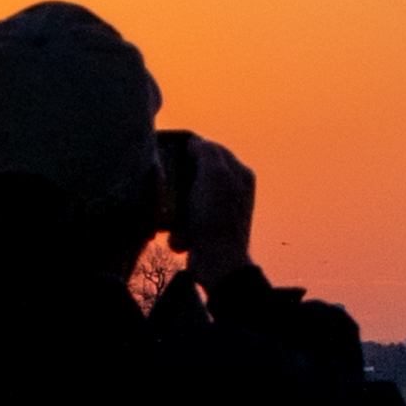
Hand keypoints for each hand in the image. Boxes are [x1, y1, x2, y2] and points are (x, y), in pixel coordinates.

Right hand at [169, 134, 259, 287]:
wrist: (218, 264)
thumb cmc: (217, 219)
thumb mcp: (214, 177)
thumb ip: (207, 153)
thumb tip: (196, 141)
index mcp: (239, 173)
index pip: (210, 148)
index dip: (188, 146)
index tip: (166, 146)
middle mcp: (232, 188)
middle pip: (195, 173)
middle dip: (178, 184)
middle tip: (167, 188)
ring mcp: (219, 209)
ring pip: (185, 199)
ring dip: (175, 211)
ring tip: (177, 222)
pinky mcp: (206, 227)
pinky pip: (183, 221)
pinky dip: (178, 229)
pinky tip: (181, 238)